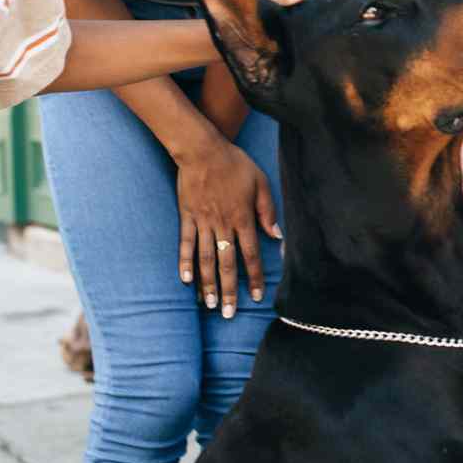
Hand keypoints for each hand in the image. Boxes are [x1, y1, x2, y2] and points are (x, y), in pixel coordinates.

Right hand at [173, 135, 274, 317]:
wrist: (203, 149)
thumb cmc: (235, 163)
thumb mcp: (260, 182)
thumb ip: (268, 210)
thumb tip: (276, 235)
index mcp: (242, 218)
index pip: (250, 254)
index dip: (254, 277)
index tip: (256, 296)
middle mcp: (222, 224)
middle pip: (227, 263)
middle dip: (229, 291)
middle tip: (229, 314)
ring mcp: (202, 221)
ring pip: (206, 258)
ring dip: (208, 283)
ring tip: (209, 305)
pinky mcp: (187, 216)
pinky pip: (186, 243)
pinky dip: (185, 262)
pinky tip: (186, 280)